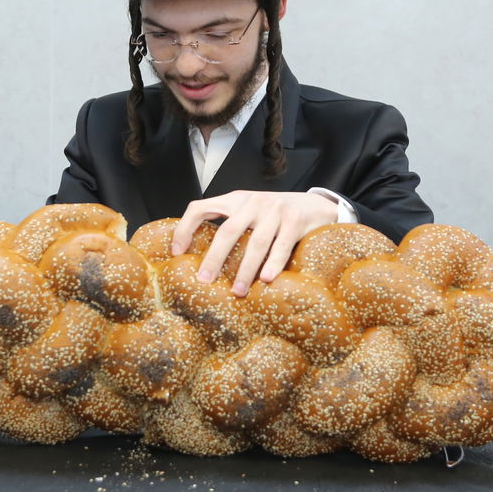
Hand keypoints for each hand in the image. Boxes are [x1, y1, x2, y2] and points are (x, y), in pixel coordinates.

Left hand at [171, 191, 338, 296]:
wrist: (315, 205)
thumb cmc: (275, 217)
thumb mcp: (249, 214)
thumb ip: (230, 227)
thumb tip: (201, 262)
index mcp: (235, 200)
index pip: (200, 208)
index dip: (184, 229)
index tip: (177, 253)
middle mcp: (252, 202)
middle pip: (228, 231)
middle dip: (215, 258)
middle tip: (205, 281)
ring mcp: (275, 209)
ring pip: (256, 242)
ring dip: (245, 269)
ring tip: (237, 291)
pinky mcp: (295, 219)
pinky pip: (282, 245)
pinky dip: (273, 263)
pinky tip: (266, 279)